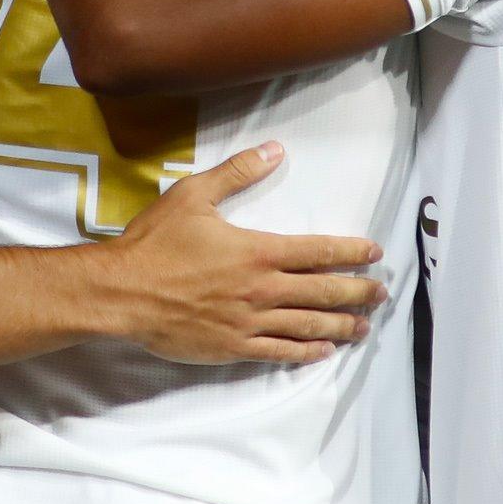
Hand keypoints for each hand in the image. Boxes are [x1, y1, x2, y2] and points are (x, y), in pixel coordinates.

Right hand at [95, 143, 386, 365]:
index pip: (318, 251)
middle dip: (357, 292)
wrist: (121, 292)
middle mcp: (262, 288)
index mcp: (257, 250)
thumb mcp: (193, 195)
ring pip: (307, 326)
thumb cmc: (155, 242)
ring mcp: (249, 322)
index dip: (350, 252)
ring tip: (363, 327)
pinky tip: (322, 352)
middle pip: (323, 292)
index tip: (373, 253)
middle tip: (381, 293)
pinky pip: (279, 352)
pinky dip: (305, 352)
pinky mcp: (233, 347)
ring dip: (340, 326)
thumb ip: (237, 173)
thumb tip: (275, 150)